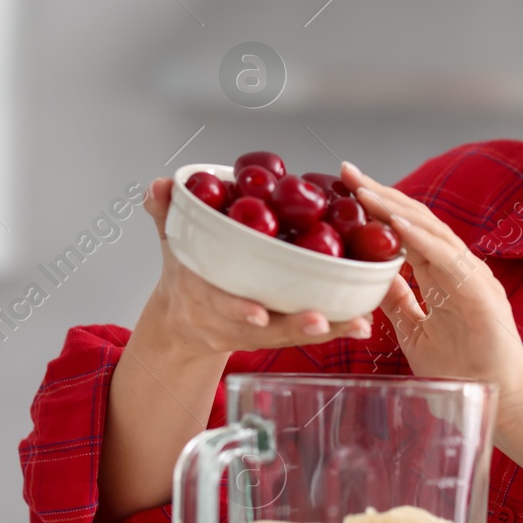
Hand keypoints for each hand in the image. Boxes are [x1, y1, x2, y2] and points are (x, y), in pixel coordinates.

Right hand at [137, 177, 373, 356]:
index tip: (258, 314)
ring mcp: (257, 332)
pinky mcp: (279, 336)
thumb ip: (166, 211)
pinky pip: (307, 335)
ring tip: (356, 323)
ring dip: (326, 331)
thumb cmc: (185, 274)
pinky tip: (362, 323)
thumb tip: (159, 186)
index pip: (220, 304)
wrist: (182, 322)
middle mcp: (232, 321)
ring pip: (292, 335)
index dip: (238, 309)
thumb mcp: (171, 241)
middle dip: (292, 326)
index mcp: (203, 296)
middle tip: (320, 319)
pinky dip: (335, 330)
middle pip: (265, 330)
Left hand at [339, 162, 522, 445]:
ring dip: (396, 209)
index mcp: (444, 276)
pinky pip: (447, 259)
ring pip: (431, 232)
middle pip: (417, 222)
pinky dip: (421, 240)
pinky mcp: (481, 293)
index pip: (407, 232)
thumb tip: (373, 278)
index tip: (347, 189)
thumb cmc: (464, 371)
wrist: (501, 403)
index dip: (379, 209)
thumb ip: (400, 303)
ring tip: (365, 191)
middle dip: (382, 196)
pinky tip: (396, 225)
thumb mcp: (417, 332)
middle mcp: (459, 269)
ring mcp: (473, 278)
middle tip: (347, 173)